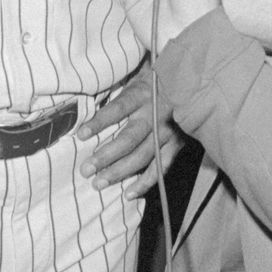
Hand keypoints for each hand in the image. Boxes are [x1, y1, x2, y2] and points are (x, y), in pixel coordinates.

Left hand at [77, 68, 178, 196]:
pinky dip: (145, 182)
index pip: (118, 109)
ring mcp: (167, 132)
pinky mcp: (176, 145)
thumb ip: (118, 94)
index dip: (100, 122)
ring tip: (98, 183)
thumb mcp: (136, 78)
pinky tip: (128, 193)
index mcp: (142, 95)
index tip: (81, 134)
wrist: (190, 84)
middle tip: (86, 169)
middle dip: (106, 156)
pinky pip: (160, 167)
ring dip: (119, 171)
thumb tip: (88, 108)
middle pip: (128, 138)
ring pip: (142, 156)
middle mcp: (155, 114)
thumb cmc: (155, 81)